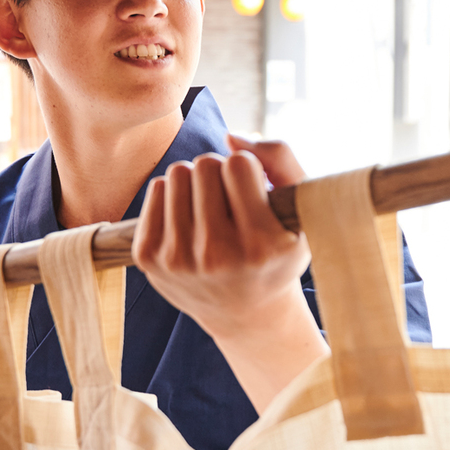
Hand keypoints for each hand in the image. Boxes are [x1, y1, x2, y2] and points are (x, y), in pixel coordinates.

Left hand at [132, 135, 310, 339]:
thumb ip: (282, 159)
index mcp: (261, 245)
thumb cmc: (277, 253)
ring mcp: (178, 260)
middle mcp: (217, 256)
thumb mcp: (300, 210)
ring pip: (178, 172)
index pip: (239, 163)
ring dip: (196, 182)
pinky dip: (174, 195)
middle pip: (205, 164)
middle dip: (221, 174)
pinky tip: (190, 220)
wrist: (245, 313)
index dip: (249, 170)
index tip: (255, 193)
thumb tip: (230, 136)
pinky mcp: (149, 258)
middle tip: (231, 202)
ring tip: (210, 208)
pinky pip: (156, 189)